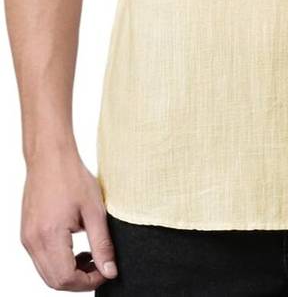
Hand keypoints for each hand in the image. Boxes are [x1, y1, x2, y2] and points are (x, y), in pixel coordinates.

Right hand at [20, 147, 117, 289]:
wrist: (49, 156)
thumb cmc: (72, 177)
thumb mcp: (94, 210)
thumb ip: (102, 244)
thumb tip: (110, 272)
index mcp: (49, 236)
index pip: (66, 279)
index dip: (88, 281)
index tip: (105, 271)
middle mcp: (33, 241)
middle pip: (54, 282)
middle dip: (79, 281)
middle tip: (99, 266)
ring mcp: (27, 238)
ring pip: (47, 273)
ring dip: (68, 273)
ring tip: (89, 256)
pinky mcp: (27, 234)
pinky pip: (41, 260)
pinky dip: (58, 263)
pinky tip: (75, 249)